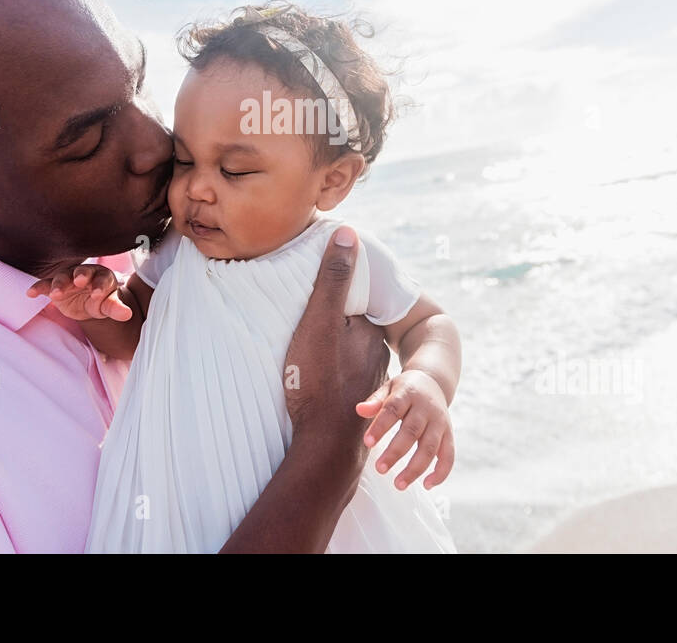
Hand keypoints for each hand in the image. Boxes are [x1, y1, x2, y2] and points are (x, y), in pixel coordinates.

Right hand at [26, 264, 132, 321]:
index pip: (103, 278)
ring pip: (62, 277)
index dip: (100, 286)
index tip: (98, 294)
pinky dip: (38, 287)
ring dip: (59, 284)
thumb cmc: (101, 301)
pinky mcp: (55, 287)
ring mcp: (68, 278)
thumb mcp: (109, 305)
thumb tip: (127, 314)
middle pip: (81, 272)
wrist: (88, 303)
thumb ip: (116, 308)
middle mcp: (84, 273)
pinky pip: (45, 285)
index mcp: (102, 276)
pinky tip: (31, 293)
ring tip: (56, 293)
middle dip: (80, 276)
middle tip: (79, 281)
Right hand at [283, 226, 388, 463]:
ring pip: (347, 353)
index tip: (308, 292)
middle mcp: (376, 352)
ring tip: (303, 353)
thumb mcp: (319, 321)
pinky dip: (329, 374)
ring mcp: (367, 379)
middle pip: (350, 326)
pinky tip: (313, 379)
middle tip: (300, 325)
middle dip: (331, 323)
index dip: (331, 293)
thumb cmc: (319, 380)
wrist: (325, 445)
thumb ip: (334, 279)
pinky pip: (342, 377)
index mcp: (370, 329)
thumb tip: (348, 233)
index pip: (351, 298)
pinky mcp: (354, 401)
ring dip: (330, 350)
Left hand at [356, 369, 454, 489]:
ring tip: (399, 484)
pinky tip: (426, 485)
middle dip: (396, 452)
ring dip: (415, 468)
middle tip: (380, 469)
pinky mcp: (449, 434)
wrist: (434, 382)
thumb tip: (359, 410)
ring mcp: (440, 422)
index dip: (380, 426)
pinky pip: (449, 456)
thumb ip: (375, 400)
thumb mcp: (389, 387)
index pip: (393, 410)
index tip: (367, 443)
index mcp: (408, 394)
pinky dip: (440, 472)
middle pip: (412, 431)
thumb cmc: (405, 389)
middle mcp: (426, 408)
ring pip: (430, 447)